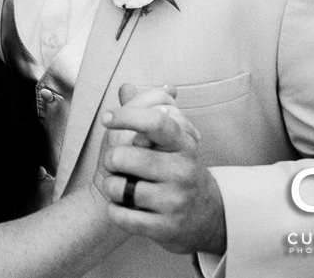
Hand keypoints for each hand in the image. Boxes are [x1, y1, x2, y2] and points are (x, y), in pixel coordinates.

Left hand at [99, 83, 225, 255]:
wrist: (206, 216)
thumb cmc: (177, 170)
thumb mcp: (169, 141)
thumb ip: (145, 111)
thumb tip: (126, 87)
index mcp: (184, 145)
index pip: (156, 122)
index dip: (126, 116)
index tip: (107, 118)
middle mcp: (183, 171)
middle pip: (123, 156)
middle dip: (110, 160)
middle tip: (116, 164)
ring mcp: (175, 201)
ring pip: (117, 188)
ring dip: (111, 187)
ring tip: (124, 187)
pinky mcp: (166, 228)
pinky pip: (120, 215)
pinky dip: (114, 210)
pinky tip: (125, 207)